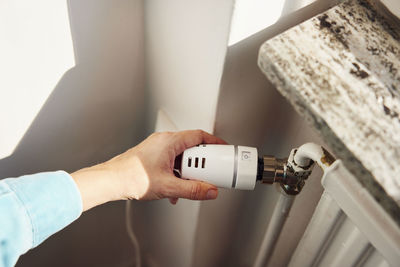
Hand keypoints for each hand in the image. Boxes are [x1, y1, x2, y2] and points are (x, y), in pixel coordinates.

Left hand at [71, 130, 226, 210]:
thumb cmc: (131, 177)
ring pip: (181, 156)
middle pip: (191, 147)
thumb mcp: (168, 187)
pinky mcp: (153, 156)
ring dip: (188, 170)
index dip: (214, 142)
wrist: (110, 181)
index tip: (223, 149)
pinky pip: (172, 161)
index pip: (199, 136)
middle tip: (208, 172)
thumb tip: (209, 190)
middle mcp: (163, 141)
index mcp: (169, 141)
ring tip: (189, 184)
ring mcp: (157, 148)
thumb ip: (192, 190)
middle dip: (201, 162)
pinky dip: (178, 173)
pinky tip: (175, 188)